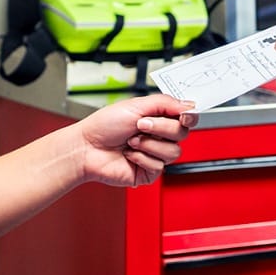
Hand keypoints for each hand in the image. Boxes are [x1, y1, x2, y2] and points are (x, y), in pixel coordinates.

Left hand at [75, 94, 197, 187]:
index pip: (185, 118)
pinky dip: (141, 158)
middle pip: (182, 134)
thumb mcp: (135, 105)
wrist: (87, 148)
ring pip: (173, 152)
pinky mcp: (148, 172)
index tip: (184, 116)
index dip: (188, 117)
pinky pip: (158, 166)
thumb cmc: (104, 126)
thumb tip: (188, 105)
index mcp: (157, 118)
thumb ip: (165, 103)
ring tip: (131, 141)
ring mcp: (153, 154)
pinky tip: (129, 154)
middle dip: (161, 128)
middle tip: (141, 125)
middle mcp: (158, 136)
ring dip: (149, 144)